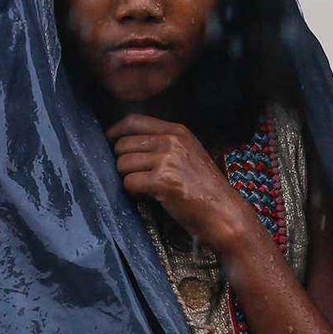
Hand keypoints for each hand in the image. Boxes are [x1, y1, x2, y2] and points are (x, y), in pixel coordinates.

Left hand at [105, 114, 253, 251]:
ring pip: (123, 164)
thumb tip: (126, 143)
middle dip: (124, 163)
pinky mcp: (163, 181)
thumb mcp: (188, 153)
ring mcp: (167, 159)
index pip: (133, 122)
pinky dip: (134, 193)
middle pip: (123, 145)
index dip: (116, 131)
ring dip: (129, 179)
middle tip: (138, 176)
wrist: (223, 212)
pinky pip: (129, 183)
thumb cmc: (204, 187)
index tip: (109, 141)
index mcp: (176, 131)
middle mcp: (171, 141)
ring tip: (146, 188)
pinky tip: (149, 196)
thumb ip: (162, 143)